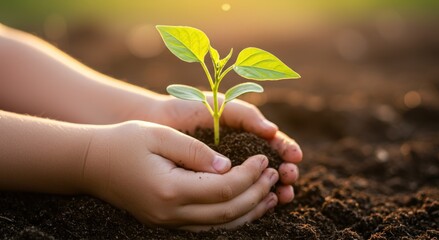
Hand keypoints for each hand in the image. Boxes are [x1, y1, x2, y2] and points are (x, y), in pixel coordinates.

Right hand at [82, 121, 278, 230]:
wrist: (92, 164)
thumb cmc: (124, 142)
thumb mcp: (160, 136)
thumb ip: (195, 150)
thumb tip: (228, 165)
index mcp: (170, 190)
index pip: (224, 188)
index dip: (250, 174)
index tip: (264, 156)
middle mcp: (171, 213)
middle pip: (227, 211)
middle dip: (256, 192)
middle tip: (274, 172)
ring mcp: (169, 222)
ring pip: (221, 225)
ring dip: (249, 210)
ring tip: (271, 193)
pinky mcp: (168, 222)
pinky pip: (208, 226)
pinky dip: (231, 218)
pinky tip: (246, 206)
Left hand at [148, 94, 301, 203]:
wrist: (158, 121)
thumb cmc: (190, 108)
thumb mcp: (222, 106)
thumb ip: (246, 115)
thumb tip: (272, 131)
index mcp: (249, 134)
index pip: (275, 144)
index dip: (287, 150)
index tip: (294, 155)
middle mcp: (243, 154)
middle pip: (272, 167)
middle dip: (285, 173)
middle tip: (289, 177)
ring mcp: (231, 171)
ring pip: (258, 185)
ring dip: (273, 190)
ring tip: (282, 194)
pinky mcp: (215, 186)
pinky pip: (236, 196)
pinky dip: (251, 201)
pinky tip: (261, 204)